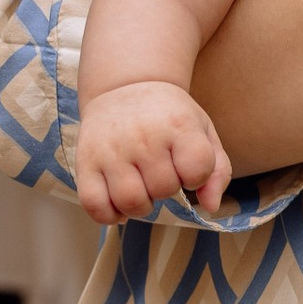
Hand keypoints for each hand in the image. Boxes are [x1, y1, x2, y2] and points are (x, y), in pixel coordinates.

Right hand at [75, 81, 231, 223]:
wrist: (124, 88)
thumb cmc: (169, 116)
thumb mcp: (202, 130)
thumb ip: (217, 170)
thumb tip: (210, 207)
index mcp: (178, 125)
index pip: (196, 170)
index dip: (197, 177)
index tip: (187, 166)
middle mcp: (143, 136)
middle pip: (163, 189)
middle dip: (167, 189)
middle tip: (160, 172)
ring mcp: (111, 151)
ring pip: (131, 201)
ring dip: (142, 206)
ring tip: (142, 188)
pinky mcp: (86, 163)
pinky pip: (95, 205)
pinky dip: (109, 215)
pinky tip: (119, 204)